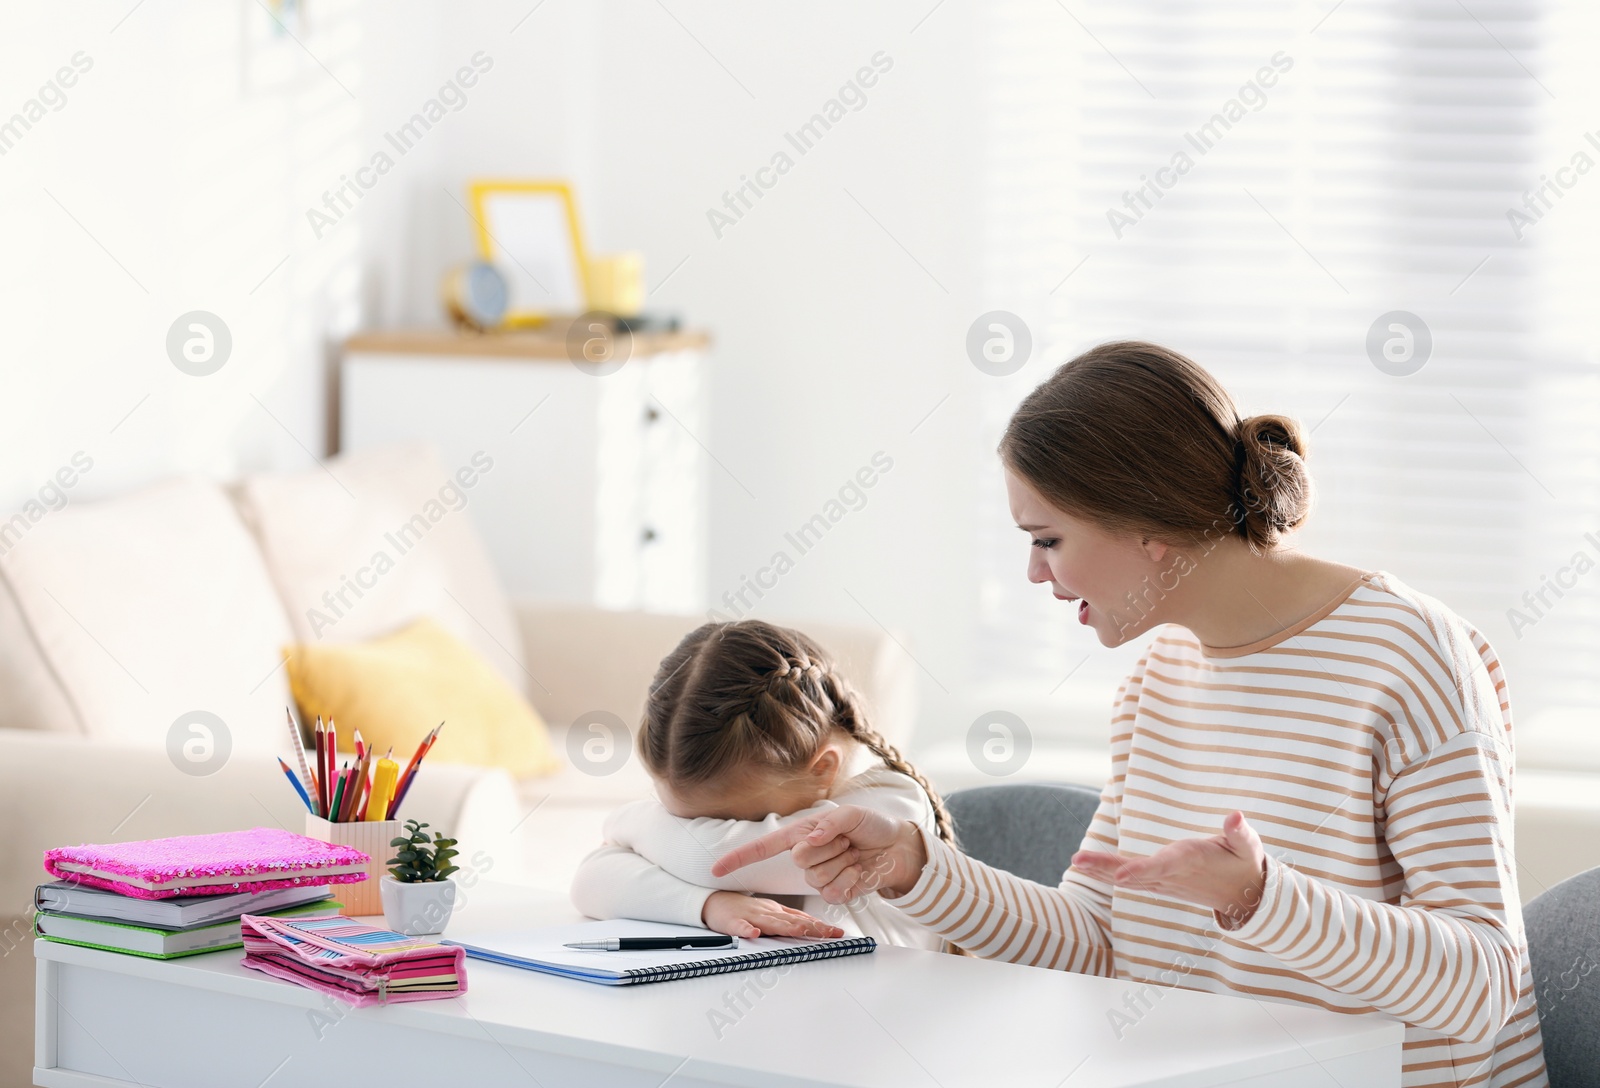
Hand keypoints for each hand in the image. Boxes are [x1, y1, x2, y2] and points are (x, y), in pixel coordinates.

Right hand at [700, 890, 844, 939]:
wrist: (713, 902)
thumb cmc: (744, 910)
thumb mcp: (771, 913)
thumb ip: (791, 919)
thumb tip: (815, 926)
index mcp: (777, 911)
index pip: (802, 919)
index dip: (820, 926)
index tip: (838, 934)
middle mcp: (768, 912)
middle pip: (791, 920)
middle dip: (811, 927)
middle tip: (828, 934)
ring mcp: (750, 916)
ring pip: (769, 922)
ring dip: (785, 927)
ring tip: (801, 931)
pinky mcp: (731, 921)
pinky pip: (738, 926)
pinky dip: (745, 930)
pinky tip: (753, 934)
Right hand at [711, 805, 926, 903]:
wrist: (897, 848)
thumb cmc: (872, 826)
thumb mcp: (852, 815)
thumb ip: (828, 824)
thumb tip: (809, 841)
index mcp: (802, 834)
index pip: (764, 847)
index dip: (739, 858)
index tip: (716, 870)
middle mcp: (806, 856)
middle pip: (800, 859)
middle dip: (830, 847)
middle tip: (848, 840)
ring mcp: (820, 876)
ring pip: (817, 877)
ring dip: (842, 862)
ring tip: (854, 853)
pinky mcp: (835, 893)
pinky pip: (831, 893)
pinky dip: (849, 879)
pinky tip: (858, 871)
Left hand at [1070, 810, 1267, 927]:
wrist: (1245, 895)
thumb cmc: (1244, 862)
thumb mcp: (1248, 845)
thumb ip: (1240, 831)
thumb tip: (1235, 815)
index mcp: (1191, 862)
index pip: (1162, 867)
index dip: (1140, 871)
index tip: (1119, 875)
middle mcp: (1173, 875)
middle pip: (1135, 873)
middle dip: (1105, 867)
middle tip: (1078, 859)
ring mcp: (1165, 883)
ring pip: (1128, 878)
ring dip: (1100, 870)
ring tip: (1077, 861)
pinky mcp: (1161, 884)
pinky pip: (1131, 880)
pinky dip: (1108, 874)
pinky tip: (1089, 868)